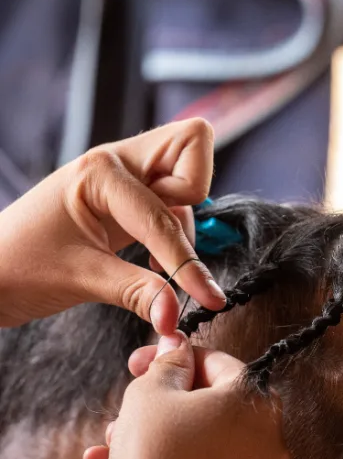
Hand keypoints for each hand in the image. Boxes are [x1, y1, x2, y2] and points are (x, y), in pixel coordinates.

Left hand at [0, 119, 226, 334]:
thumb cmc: (18, 267)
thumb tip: (176, 314)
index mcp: (99, 172)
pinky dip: (176, 232)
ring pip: (188, 175)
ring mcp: (126, 178)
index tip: (208, 297)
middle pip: (190, 144)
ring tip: (157, 265)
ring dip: (186, 221)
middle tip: (179, 236)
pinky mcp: (131, 199)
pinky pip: (175, 201)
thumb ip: (136, 293)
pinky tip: (153, 263)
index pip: (164, 213)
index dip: (186, 261)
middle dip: (198, 187)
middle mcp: (117, 163)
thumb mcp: (80, 280)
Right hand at [82, 332, 289, 458]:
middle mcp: (270, 434)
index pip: (220, 364)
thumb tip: (178, 346)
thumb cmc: (156, 453)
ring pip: (203, 440)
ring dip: (158, 435)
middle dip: (163, 402)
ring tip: (113, 439)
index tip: (144, 361)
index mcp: (256, 399)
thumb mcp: (152, 392)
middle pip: (212, 404)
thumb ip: (169, 363)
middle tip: (127, 402)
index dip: (177, 358)